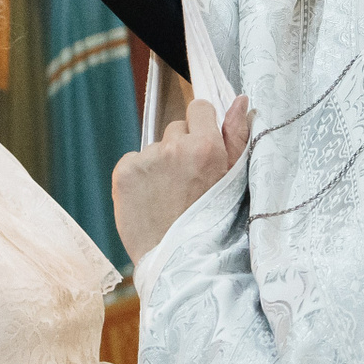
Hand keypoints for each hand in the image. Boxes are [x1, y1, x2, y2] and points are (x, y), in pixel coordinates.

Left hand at [112, 95, 249, 263]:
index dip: (202, 127)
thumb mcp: (235, 180)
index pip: (199, 107)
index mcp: (206, 147)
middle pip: (175, 128)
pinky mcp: (123, 172)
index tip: (202, 149)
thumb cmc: (213, 224)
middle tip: (187, 182)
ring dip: (160, 164)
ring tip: (168, 196)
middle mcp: (174, 147)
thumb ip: (237, 135)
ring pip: (154, 147)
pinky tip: (150, 199)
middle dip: (181, 148)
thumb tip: (240, 100)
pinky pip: (133, 161)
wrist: (180, 264)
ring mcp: (145, 159)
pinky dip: (139, 177)